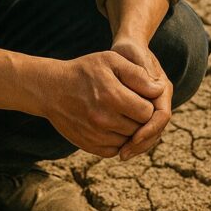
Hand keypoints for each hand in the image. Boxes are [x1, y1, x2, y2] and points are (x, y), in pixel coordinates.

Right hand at [34, 51, 162, 158]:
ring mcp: (95, 135)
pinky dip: (118, 140)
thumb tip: (159, 90)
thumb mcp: (111, 61)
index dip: (148, 104)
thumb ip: (137, 75)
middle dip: (140, 117)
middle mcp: (103, 119)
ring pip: (128, 140)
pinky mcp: (88, 145)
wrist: (51, 89)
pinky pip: (115, 149)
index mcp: (112, 96)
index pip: (147, 112)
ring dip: (130, 129)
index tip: (140, 96)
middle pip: (139, 128)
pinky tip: (113, 124)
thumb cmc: (84, 71)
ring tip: (122, 112)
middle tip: (132, 104)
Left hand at [110, 38, 172, 159]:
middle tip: (124, 154)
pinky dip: (130, 140)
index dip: (150, 129)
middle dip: (142, 143)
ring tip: (120, 154)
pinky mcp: (140, 111)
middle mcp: (159, 100)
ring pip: (149, 133)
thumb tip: (154, 91)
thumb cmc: (129, 51)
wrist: (127, 48)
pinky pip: (140, 130)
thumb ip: (142, 72)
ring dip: (137, 145)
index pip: (162, 116)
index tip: (134, 138)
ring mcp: (150, 106)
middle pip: (157, 129)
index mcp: (162, 89)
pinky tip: (116, 147)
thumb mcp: (134, 56)